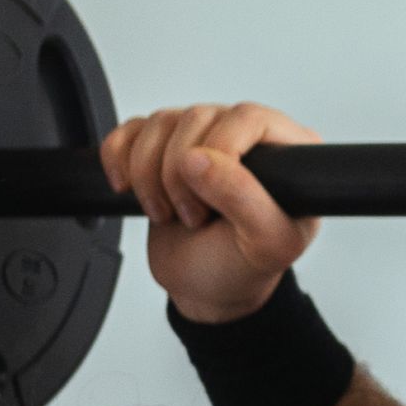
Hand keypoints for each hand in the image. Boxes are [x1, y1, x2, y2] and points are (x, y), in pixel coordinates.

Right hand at [98, 103, 323, 323]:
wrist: (204, 287)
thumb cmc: (242, 266)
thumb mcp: (264, 244)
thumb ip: (244, 199)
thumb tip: (199, 157)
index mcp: (286, 153)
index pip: (249, 117)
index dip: (222, 149)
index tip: (210, 196)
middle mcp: (244, 138)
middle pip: (197, 117)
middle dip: (179, 174)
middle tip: (192, 216)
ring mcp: (201, 139)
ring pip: (160, 123)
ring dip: (148, 174)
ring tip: (168, 213)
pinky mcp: (162, 148)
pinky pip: (130, 131)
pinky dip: (119, 158)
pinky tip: (129, 189)